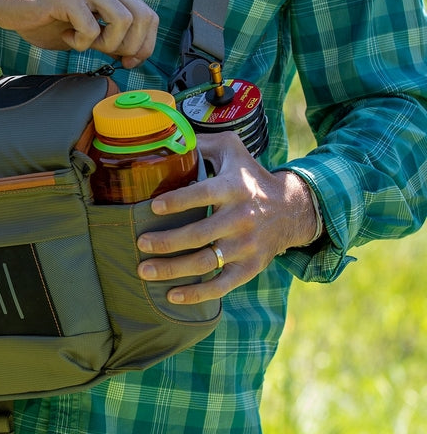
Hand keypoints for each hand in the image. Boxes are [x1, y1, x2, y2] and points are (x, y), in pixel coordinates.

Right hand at [0, 0, 157, 67]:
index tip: (130, 60)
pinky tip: (64, 37)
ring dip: (107, 43)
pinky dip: (81, 42)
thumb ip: (106, 34)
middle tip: (109, 56)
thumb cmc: (38, 14)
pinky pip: (90, 28)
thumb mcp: (80, 26)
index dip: (146, 43)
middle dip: (132, 47)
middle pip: (142, 17)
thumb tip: (132, 54)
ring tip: (83, 43)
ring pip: (123, 21)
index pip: (148, 14)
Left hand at [135, 132, 319, 302]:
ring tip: (144, 270)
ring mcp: (245, 246)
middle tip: (140, 242)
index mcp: (234, 188)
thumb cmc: (251, 176)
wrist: (293, 209)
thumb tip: (167, 137)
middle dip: (166, 241)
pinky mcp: (250, 268)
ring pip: (206, 263)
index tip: (153, 207)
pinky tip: (172, 295)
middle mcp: (241, 218)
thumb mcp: (232, 150)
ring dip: (173, 269)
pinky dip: (196, 294)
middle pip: (199, 234)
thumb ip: (201, 143)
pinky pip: (221, 286)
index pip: (203, 194)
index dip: (178, 201)